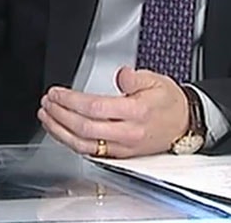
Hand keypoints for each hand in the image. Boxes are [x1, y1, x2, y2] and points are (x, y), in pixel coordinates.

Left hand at [37, 66, 189, 157]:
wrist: (185, 123)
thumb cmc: (168, 102)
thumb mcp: (156, 80)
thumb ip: (134, 77)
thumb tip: (121, 75)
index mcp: (136, 112)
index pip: (95, 108)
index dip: (71, 101)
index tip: (57, 92)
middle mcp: (128, 133)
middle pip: (85, 128)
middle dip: (60, 114)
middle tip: (47, 102)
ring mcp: (123, 147)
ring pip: (84, 145)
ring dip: (60, 131)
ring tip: (46, 116)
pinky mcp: (120, 155)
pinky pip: (91, 152)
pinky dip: (70, 142)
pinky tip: (60, 131)